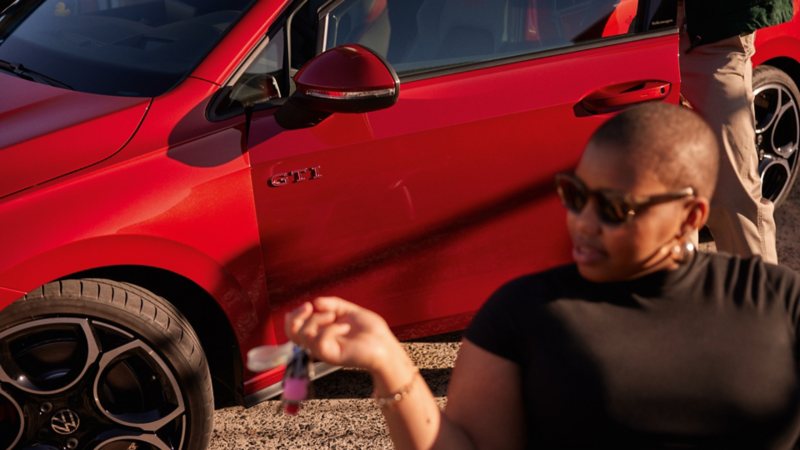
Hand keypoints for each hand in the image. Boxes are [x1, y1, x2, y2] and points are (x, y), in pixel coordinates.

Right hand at [285, 297, 404, 373]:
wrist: (385, 345)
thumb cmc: (371, 331)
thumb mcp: (350, 311)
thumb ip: (333, 305)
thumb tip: (316, 302)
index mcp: (321, 332)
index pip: (295, 329)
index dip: (293, 317)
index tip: (306, 305)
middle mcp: (319, 342)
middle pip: (292, 334)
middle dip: (296, 317)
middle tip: (309, 307)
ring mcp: (324, 350)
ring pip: (303, 335)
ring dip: (316, 320)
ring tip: (333, 317)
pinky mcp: (330, 355)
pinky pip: (318, 341)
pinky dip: (330, 329)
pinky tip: (343, 328)